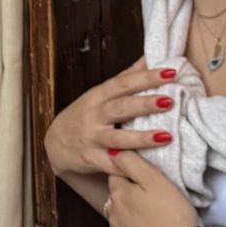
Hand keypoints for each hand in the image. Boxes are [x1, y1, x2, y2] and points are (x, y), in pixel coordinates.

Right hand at [43, 57, 178, 180]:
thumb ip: (125, 78)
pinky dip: (128, 166)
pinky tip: (149, 168)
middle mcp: (94, 115)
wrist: (55, 144)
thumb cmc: (84, 115)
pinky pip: (112, 164)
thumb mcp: (99, 94)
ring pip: (117, 138)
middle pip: (121, 107)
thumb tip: (148, 58)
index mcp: (98, 96)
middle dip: (145, 104)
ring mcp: (92, 138)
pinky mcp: (92, 159)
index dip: (145, 77)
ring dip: (141, 137)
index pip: (123, 83)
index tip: (170, 73)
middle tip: (169, 101)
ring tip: (166, 136)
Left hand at [102, 150, 201, 226]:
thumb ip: (132, 163)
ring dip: (133, 219)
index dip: (133, 175)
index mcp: (117, 196)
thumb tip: (113, 152)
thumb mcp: (155, 179)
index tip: (150, 180)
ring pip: (123, 222)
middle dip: (132, 197)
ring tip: (156, 219)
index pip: (117, 176)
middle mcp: (112, 218)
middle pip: (119, 200)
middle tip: (156, 199)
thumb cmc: (172, 212)